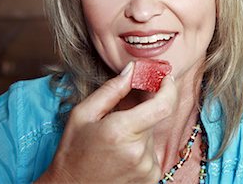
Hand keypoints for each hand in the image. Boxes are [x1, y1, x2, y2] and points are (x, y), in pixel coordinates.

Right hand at [36, 62, 176, 183]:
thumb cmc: (73, 153)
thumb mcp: (83, 115)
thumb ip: (111, 90)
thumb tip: (133, 70)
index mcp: (121, 131)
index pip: (163, 106)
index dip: (169, 89)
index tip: (165, 79)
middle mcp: (139, 152)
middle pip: (153, 119)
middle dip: (141, 114)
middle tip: (120, 120)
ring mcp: (147, 169)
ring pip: (152, 136)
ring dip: (139, 134)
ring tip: (115, 145)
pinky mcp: (151, 179)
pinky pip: (152, 154)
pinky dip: (140, 150)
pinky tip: (121, 157)